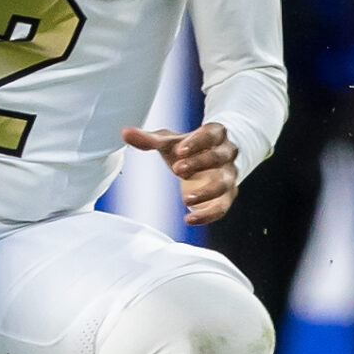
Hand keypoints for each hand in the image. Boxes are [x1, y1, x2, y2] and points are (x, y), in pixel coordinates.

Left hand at [122, 122, 239, 224]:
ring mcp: (229, 175)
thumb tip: (125, 133)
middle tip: (177, 170)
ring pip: (224, 183)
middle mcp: (226, 154)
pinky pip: (222, 207)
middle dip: (200, 163)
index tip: (180, 150)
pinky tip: (189, 220)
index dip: (198, 141)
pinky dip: (207, 215)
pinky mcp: (227, 196)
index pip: (212, 134)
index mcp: (215, 134)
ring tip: (186, 200)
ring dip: (206, 192)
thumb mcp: (169, 142)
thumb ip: (149, 139)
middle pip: (219, 157)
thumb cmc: (187, 148)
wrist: (207, 159)